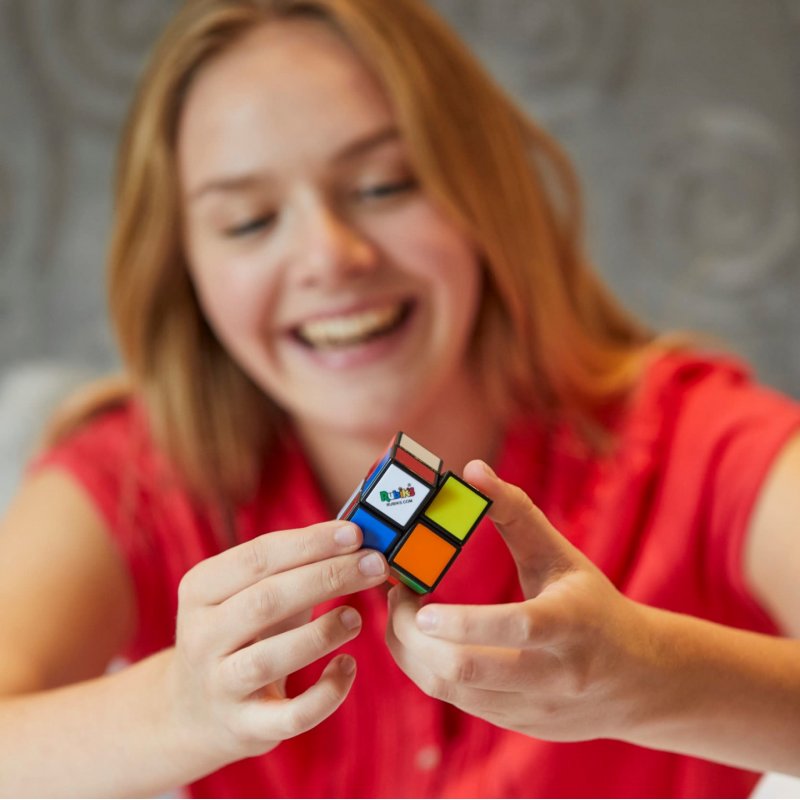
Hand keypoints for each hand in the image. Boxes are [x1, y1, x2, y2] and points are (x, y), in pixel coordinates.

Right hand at [165, 520, 387, 766]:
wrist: (194, 711)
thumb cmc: (241, 633)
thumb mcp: (249, 593)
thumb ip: (293, 565)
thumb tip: (355, 537)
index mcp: (200, 590)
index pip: (258, 557)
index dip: (310, 543)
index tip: (355, 533)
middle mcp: (202, 636)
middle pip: (267, 600)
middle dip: (327, 577)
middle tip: (375, 565)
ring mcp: (220, 685)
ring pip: (270, 658)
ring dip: (322, 633)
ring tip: (357, 617)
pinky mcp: (245, 728)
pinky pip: (291, 716)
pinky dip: (326, 693)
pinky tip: (348, 667)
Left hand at [385, 460, 646, 741]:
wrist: (639, 681)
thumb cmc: (593, 604)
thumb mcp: (562, 554)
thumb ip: (515, 511)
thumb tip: (471, 469)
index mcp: (573, 624)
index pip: (518, 627)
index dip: (462, 621)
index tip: (419, 601)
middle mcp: (557, 675)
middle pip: (467, 669)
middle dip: (413, 634)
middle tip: (394, 594)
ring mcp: (536, 709)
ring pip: (453, 691)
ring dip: (411, 652)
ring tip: (401, 612)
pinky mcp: (519, 726)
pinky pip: (458, 702)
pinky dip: (427, 669)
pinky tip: (421, 639)